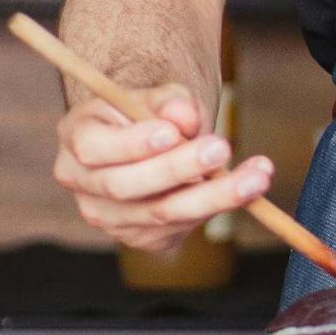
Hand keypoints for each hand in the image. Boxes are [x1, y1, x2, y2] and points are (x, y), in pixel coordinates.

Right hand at [53, 87, 273, 251]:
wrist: (154, 142)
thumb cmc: (151, 113)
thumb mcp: (158, 96)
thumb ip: (171, 102)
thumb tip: (185, 117)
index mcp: (78, 139)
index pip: (95, 148)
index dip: (132, 144)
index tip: (172, 133)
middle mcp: (84, 185)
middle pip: (127, 186)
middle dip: (178, 168)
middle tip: (222, 149)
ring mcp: (110, 218)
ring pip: (161, 213)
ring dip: (214, 195)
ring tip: (257, 176)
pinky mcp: (142, 237)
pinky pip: (179, 227)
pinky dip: (215, 208)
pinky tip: (247, 188)